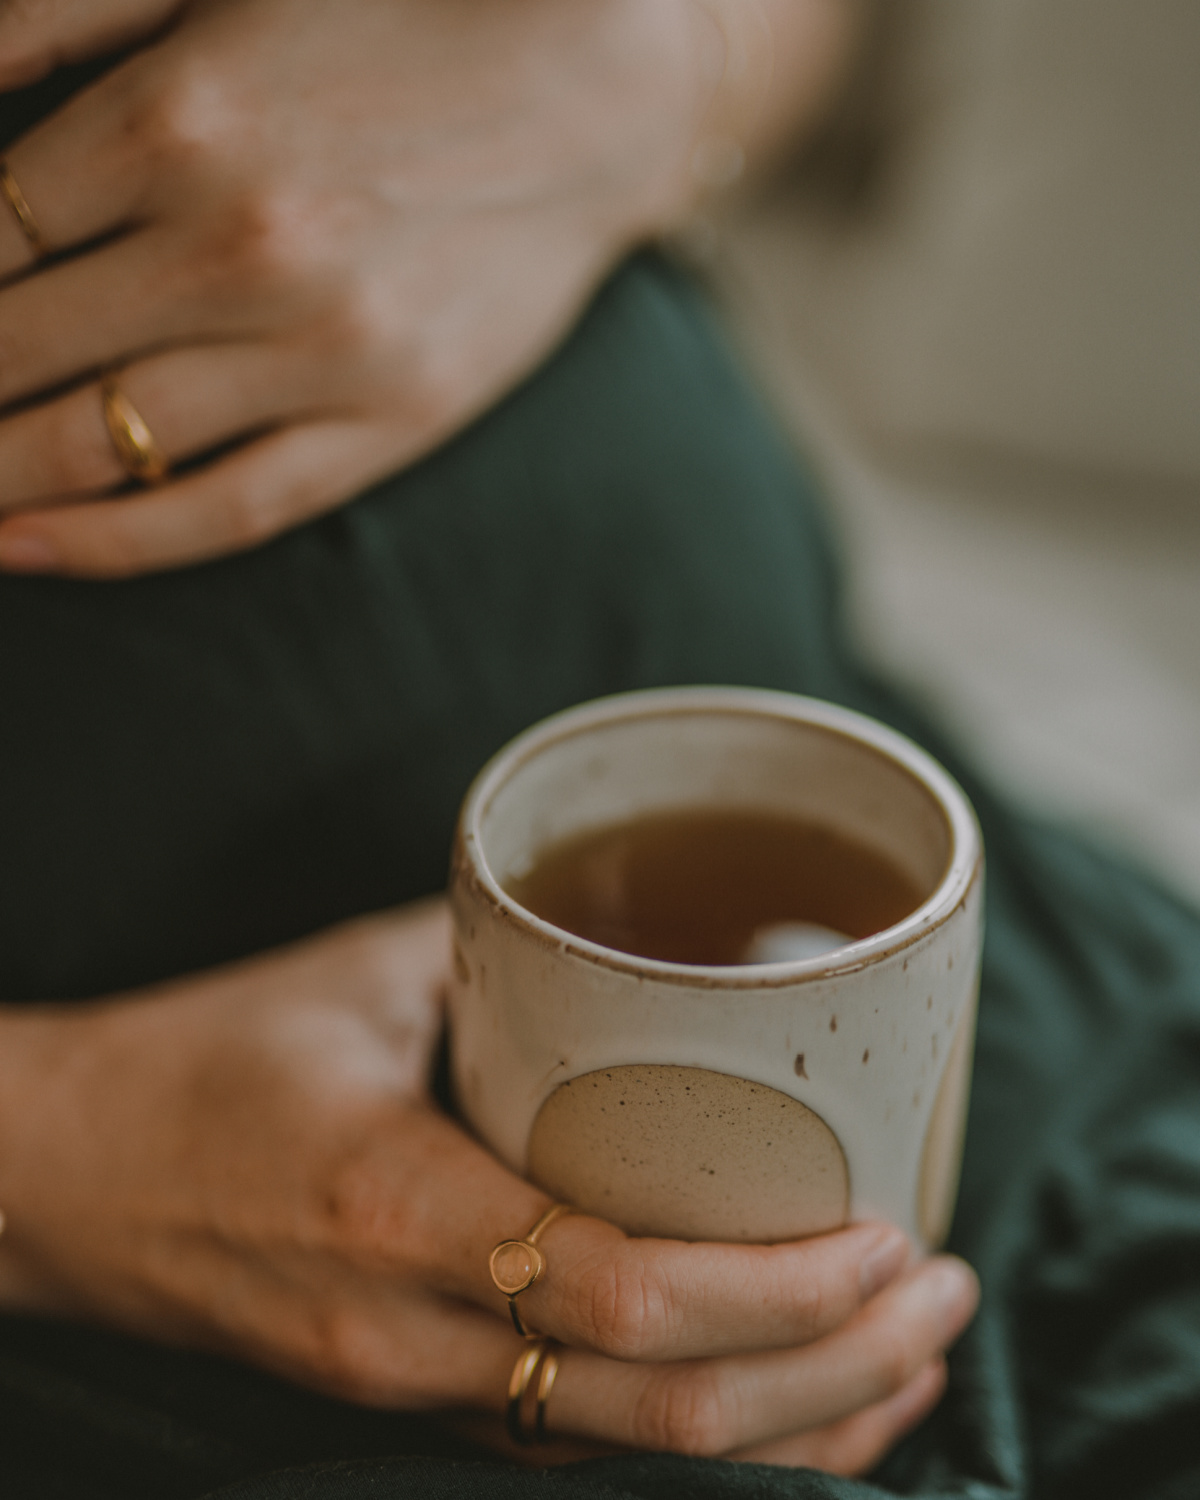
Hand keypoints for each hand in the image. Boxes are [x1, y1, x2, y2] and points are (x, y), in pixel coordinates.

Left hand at [0, 0, 728, 576]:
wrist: (599, 93)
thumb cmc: (399, 21)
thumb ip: (54, 22)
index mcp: (179, 117)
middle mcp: (239, 244)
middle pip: (14, 350)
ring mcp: (320, 349)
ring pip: (102, 443)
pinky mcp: (388, 421)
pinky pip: (227, 507)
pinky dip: (113, 541)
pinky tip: (25, 547)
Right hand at [0, 900, 977, 1472]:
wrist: (61, 1180)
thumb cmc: (204, 1059)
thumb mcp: (364, 970)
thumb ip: (515, 946)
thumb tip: (650, 916)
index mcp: (393, 1206)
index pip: (619, 1290)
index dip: (780, 1288)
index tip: (889, 1234)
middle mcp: (408, 1335)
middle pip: (663, 1410)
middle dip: (835, 1375)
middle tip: (945, 1293)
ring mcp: (407, 1394)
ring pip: (639, 1457)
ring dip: (798, 1427)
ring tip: (910, 1358)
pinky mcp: (408, 1407)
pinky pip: (587, 1449)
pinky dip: (710, 1436)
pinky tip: (792, 1404)